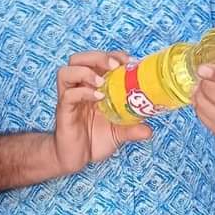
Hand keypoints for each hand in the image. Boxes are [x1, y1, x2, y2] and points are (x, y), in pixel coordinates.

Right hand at [53, 51, 151, 174]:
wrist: (75, 159)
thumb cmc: (94, 140)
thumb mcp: (118, 133)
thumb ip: (132, 129)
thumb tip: (150, 130)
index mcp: (92, 87)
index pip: (97, 60)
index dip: (112, 55)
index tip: (130, 61)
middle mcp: (78, 88)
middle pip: (78, 59)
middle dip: (97, 57)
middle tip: (115, 66)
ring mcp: (69, 99)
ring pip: (66, 71)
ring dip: (85, 71)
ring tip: (102, 81)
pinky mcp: (64, 112)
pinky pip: (68, 95)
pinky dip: (83, 92)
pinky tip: (97, 98)